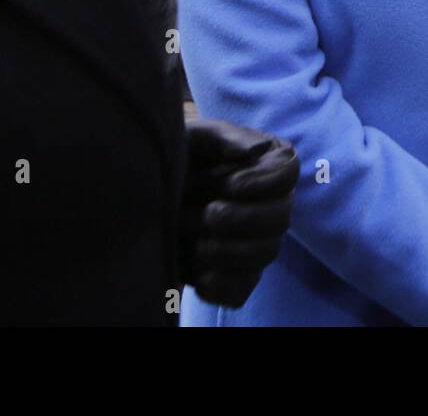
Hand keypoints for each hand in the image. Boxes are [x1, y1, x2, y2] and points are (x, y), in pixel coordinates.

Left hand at [179, 118, 298, 308]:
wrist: (138, 193)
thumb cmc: (174, 156)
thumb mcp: (194, 137)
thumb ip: (226, 138)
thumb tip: (258, 149)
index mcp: (263, 166)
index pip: (289, 174)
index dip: (265, 183)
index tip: (230, 184)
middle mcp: (266, 204)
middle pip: (282, 218)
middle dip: (245, 219)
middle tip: (210, 214)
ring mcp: (251, 241)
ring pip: (266, 254)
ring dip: (231, 251)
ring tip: (197, 242)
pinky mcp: (230, 273)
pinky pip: (241, 289)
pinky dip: (223, 286)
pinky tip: (200, 276)